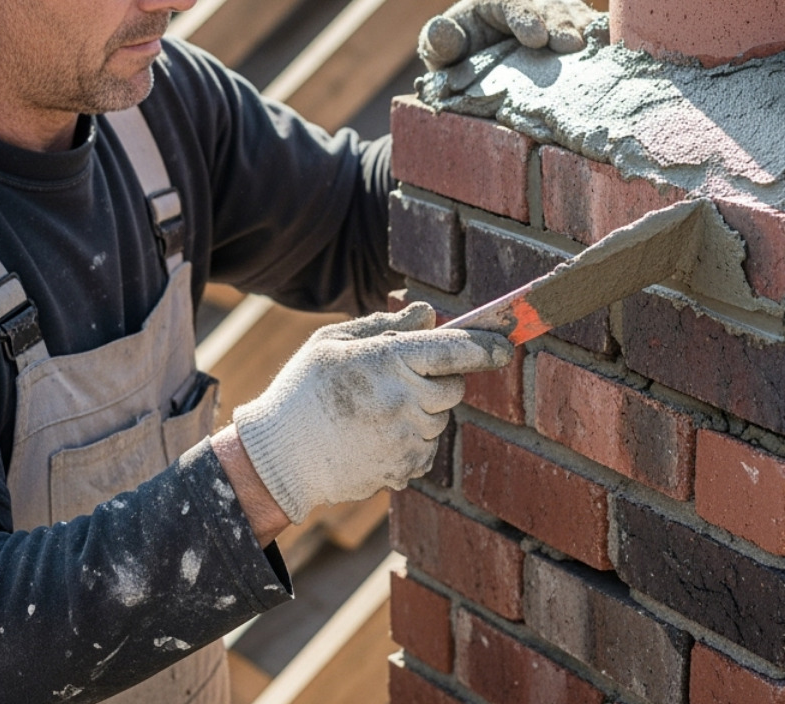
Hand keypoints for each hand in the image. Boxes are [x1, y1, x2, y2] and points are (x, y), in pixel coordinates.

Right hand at [231, 302, 509, 523]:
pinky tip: (375, 438)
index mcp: (389, 360)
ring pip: (440, 420)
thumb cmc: (303, 391)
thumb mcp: (334, 342)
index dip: (486, 346)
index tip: (505, 346)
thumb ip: (386, 326)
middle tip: (398, 380)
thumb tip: (429, 315)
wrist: (280, 457)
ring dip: (422, 413)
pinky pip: (427, 450)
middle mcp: (405, 399)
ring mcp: (408, 438)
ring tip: (375, 413)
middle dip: (437, 380)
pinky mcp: (405, 469)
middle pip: (453, 387)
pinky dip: (412, 443)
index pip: (455, 349)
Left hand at [417, 0, 598, 70]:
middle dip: (560, 24)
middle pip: (548, 5)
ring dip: (585, 30)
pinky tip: (615, 51)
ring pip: (573, 13)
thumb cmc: (457, 58)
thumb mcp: (440, 53)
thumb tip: (438, 30)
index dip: (526, 17)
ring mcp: (553, 10)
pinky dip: (603, 37)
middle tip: (571, 46)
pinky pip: (590, 26)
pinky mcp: (572, 26)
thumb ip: (439, 43)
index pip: (512, 1)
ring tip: (595, 50)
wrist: (478, 66)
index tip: (536, 39)